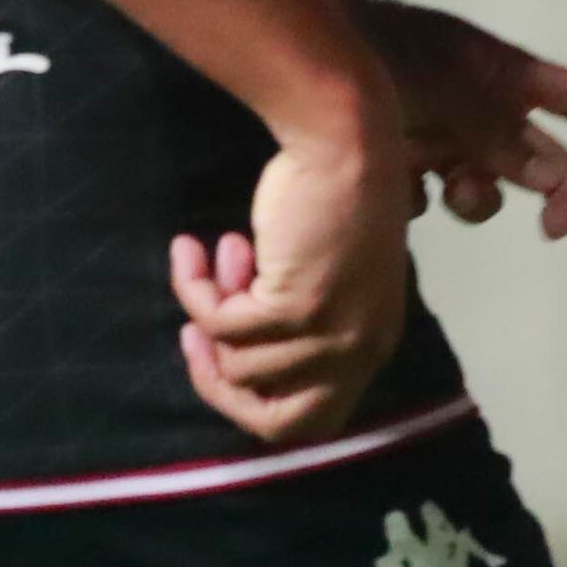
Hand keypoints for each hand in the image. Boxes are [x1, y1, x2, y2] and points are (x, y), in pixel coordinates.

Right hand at [169, 94, 415, 446]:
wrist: (343, 141)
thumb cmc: (332, 196)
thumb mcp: (326, 276)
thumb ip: (296, 323)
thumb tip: (230, 355)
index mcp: (373, 344)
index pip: (311, 422)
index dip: (254, 401)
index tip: (220, 354)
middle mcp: (361, 350)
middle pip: (278, 425)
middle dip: (222, 384)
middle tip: (196, 333)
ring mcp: (333, 334)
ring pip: (238, 366)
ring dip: (209, 309)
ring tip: (220, 253)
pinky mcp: (300, 308)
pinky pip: (221, 325)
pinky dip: (197, 288)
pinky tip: (194, 248)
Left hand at [345, 0, 566, 235]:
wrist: (309, 49)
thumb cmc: (386, 49)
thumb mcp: (453, 85)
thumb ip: (499, 134)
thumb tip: (554, 179)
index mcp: (508, 76)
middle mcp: (485, 109)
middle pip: (541, 159)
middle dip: (555, 193)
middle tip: (554, 229)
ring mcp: (445, 136)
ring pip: (485, 189)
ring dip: (478, 199)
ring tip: (446, 192)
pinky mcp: (404, 160)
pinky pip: (429, 197)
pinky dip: (422, 201)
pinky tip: (397, 189)